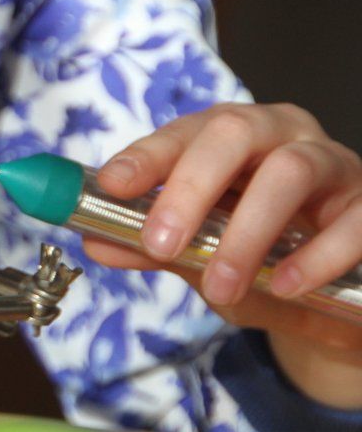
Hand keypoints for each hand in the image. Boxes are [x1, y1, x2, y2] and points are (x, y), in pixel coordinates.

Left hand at [83, 103, 361, 407]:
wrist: (331, 298)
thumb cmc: (260, 258)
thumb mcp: (200, 255)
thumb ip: (153, 247)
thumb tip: (96, 243)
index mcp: (228, 139)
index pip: (183, 132)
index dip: (146, 156)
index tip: (112, 185)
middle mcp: (280, 136)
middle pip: (233, 134)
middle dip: (190, 187)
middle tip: (160, 243)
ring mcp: (331, 165)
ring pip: (290, 171)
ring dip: (247, 233)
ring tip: (220, 286)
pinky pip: (352, 220)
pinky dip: (315, 256)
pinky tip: (284, 287)